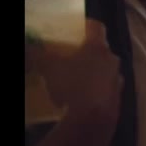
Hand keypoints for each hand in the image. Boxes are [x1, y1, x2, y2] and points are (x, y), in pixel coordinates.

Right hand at [32, 19, 123, 145]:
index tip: (77, 26)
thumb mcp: (48, 67)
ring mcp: (118, 82)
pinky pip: (106, 90)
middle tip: (71, 54)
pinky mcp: (118, 101)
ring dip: (93, 72)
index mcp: (99, 48)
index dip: (86, 24)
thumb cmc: (71, 85)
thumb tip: (28, 46)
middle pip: (101, 50)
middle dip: (87, 51)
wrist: (91, 121)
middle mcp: (113, 61)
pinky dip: (95, 91)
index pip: (97, 27)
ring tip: (75, 78)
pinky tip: (81, 98)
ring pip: (105, 71)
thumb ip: (37, 54)